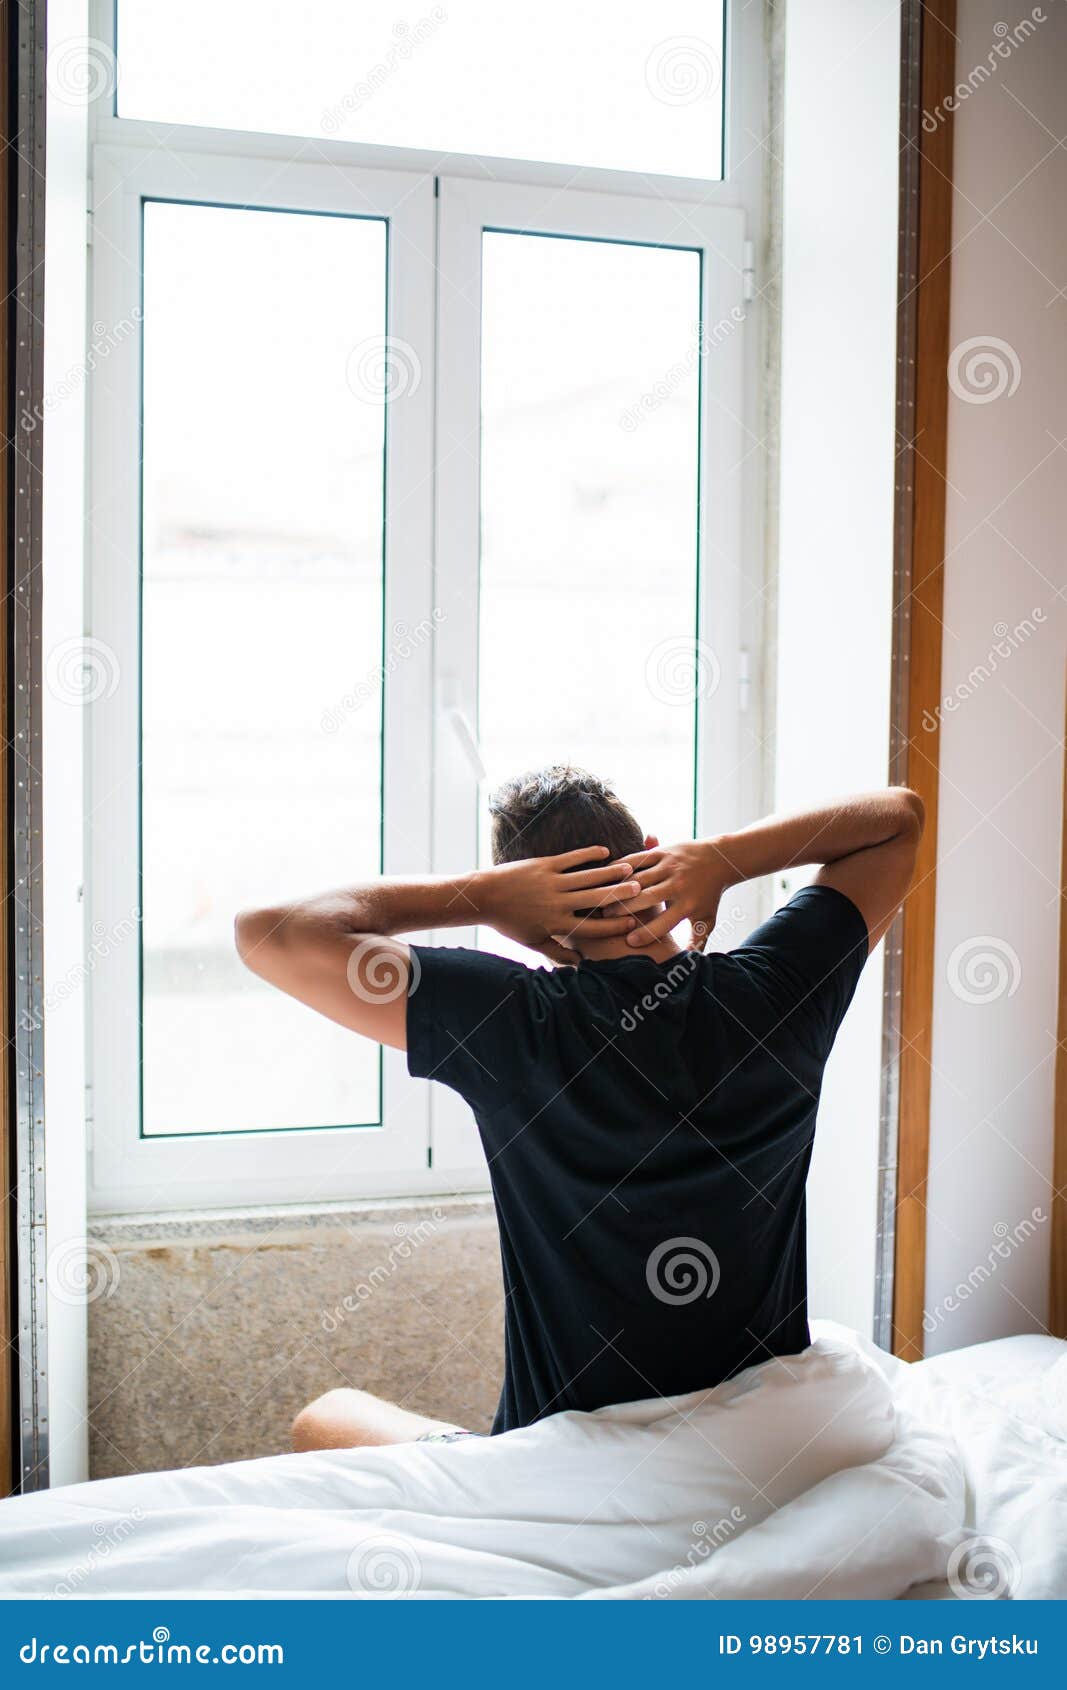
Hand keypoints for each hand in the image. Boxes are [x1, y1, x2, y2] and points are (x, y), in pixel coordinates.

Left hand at [480, 847, 640, 958]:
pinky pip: (572, 859)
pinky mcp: (545, 865)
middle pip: (596, 899)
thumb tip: (579, 965)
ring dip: (610, 872)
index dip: (614, 925)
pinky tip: (604, 851)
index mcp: (556, 924)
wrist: (484, 896)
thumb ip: (557, 953)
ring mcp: (552, 882)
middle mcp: (558, 903)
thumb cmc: (508, 922)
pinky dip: (589, 854)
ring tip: (630, 869)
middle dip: (620, 895)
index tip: (633, 923)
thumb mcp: (532, 942)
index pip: (592, 927)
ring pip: (588, 877)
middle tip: (640, 890)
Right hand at [612, 839, 735, 948]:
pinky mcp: (663, 852)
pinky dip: (620, 867)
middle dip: (623, 910)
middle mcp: (678, 885)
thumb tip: (687, 967)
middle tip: (604, 919)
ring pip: (637, 879)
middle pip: (645, 899)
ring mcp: (669, 867)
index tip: (629, 942)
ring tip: (601, 900)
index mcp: (688, 904)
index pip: (663, 924)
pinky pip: (637, 860)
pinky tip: (606, 877)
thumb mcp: (706, 920)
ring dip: (617, 889)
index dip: (645, 935)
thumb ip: (696, 943)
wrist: (720, 859)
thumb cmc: (710, 895)